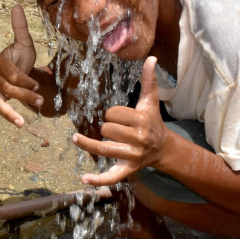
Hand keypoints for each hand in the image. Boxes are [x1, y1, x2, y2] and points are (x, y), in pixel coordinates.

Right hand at [0, 5, 42, 141]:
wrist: (15, 67)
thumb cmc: (20, 55)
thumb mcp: (23, 43)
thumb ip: (20, 27)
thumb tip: (17, 6)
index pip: (12, 74)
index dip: (26, 81)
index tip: (38, 85)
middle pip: (6, 89)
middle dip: (24, 96)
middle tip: (40, 102)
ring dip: (9, 113)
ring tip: (20, 122)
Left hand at [72, 56, 167, 185]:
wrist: (163, 148)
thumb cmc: (153, 121)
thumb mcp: (151, 101)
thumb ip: (149, 80)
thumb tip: (151, 58)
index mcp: (141, 121)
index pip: (114, 114)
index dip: (111, 114)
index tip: (118, 117)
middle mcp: (138, 139)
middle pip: (107, 130)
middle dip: (106, 128)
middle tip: (114, 130)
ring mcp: (132, 156)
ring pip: (103, 149)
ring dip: (88, 144)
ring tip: (76, 138)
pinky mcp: (127, 170)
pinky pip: (111, 177)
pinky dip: (98, 180)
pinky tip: (84, 180)